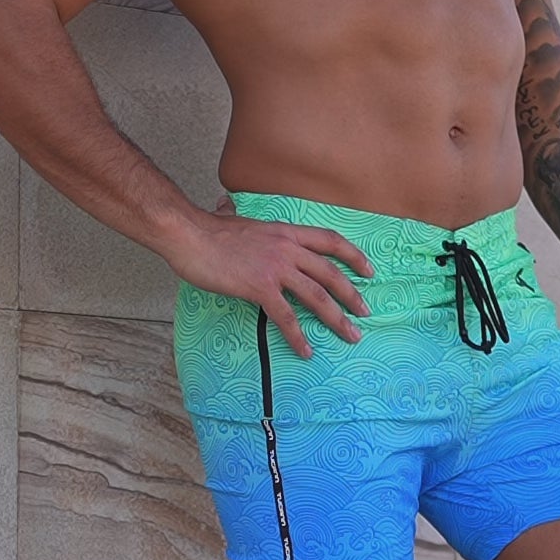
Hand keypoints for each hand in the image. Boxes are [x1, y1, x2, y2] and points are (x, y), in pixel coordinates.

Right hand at [173, 204, 372, 356]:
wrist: (189, 234)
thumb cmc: (209, 231)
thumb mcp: (240, 221)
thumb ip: (248, 224)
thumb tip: (228, 209)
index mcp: (286, 232)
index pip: (330, 241)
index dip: (354, 256)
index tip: (369, 271)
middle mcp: (287, 248)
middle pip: (331, 273)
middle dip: (352, 295)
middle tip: (365, 312)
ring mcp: (275, 268)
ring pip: (316, 296)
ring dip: (337, 318)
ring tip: (350, 335)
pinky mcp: (260, 287)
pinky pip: (285, 317)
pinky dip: (297, 336)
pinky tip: (305, 350)